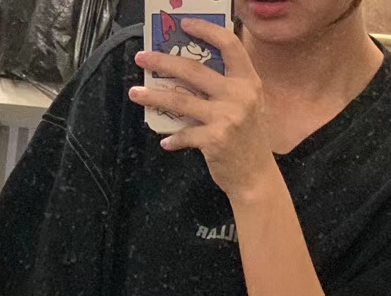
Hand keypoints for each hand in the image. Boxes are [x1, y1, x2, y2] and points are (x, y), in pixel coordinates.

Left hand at [129, 20, 277, 201]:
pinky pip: (183, 135)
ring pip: (180, 100)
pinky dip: (172, 139)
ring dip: (154, 96)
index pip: (228, 45)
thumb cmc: (246, 140)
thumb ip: (225, 88)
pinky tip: (166, 142)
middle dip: (163, 62)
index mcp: (248, 80)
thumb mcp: (247, 105)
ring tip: (135, 93)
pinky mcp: (215, 139)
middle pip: (193, 70)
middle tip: (142, 58)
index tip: (185, 25)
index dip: (206, 30)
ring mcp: (227, 116)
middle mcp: (239, 94)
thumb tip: (187, 74)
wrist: (255, 176)